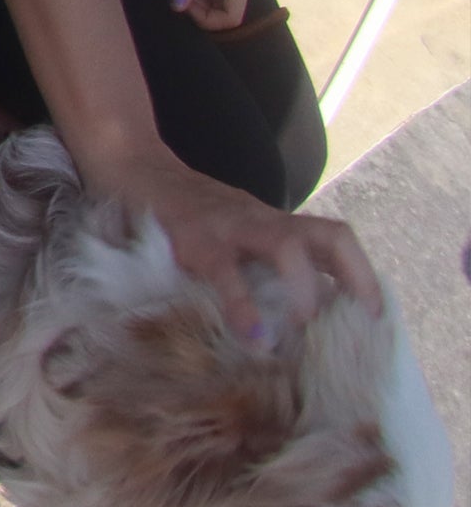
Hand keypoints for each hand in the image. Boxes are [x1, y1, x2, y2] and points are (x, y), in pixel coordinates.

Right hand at [86, 142, 380, 338]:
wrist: (130, 166)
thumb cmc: (181, 211)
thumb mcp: (231, 228)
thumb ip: (257, 259)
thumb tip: (288, 314)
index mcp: (273, 222)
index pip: (334, 239)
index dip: (363, 275)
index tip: (375, 316)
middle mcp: (261, 221)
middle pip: (329, 237)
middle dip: (352, 281)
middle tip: (352, 326)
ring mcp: (230, 226)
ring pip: (288, 247)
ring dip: (304, 292)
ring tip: (302, 330)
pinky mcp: (195, 239)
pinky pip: (226, 275)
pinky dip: (244, 309)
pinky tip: (253, 339)